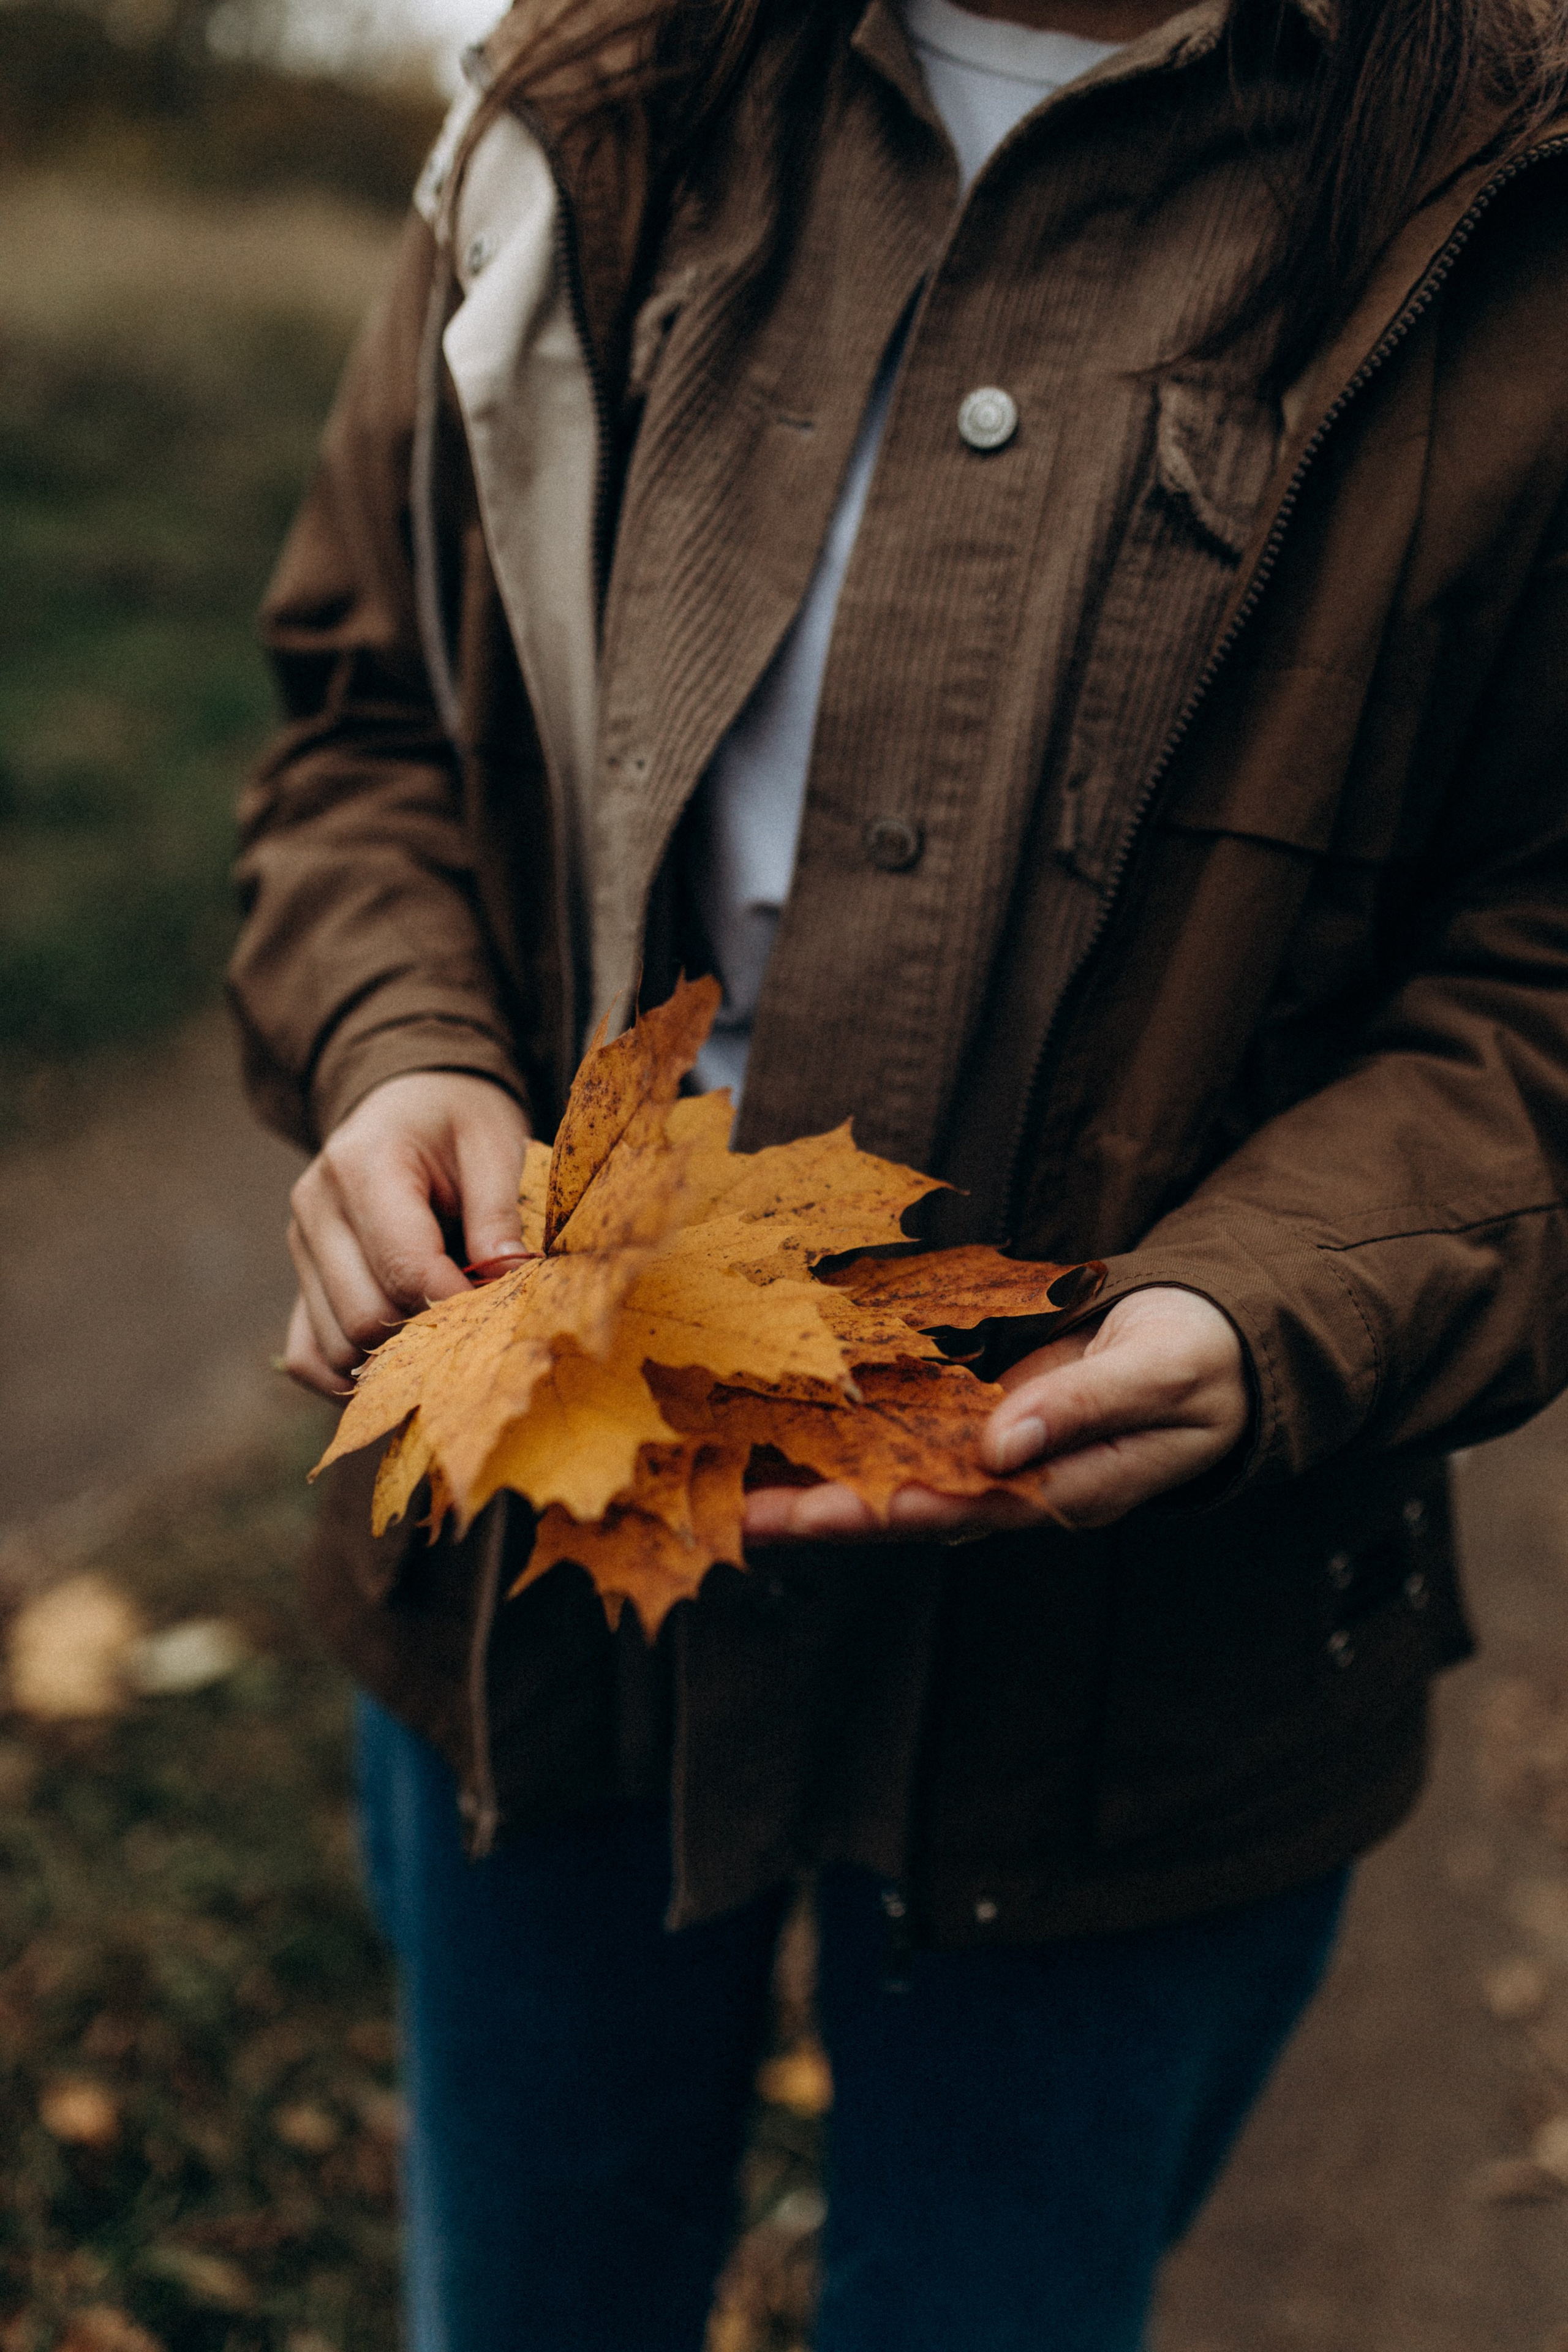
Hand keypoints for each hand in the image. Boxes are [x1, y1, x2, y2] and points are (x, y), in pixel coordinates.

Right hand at [283, 1073, 530, 1397]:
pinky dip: (348, 1377)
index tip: (497, 1311)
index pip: (403, 1265)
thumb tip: (507, 1280)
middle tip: (477, 1324)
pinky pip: (306, 1356)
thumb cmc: (457, 1121)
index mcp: (362, 1164)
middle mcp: (316, 1207)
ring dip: (394, 1358)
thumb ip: (497, 1211)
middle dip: (428, 1333)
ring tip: (444, 1334)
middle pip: (365, 1315)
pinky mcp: (301, 1279)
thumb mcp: (493, 1143)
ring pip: (336, 1346)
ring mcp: (300, 1247)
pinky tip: (399, 1365)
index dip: (455, 1304)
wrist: (410, 1102)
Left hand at [741, 1286, 1249, 1544]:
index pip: (967, 1509)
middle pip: (904, 1508)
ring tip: (724, 1483)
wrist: (1209, 1349)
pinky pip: (898, 1433)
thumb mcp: (1159, 1375)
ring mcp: (985, 1455)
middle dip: (820, 1513)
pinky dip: (842, 1432)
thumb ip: (1086, 1405)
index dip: (894, 1510)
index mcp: (1065, 1488)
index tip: (825, 1513)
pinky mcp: (971, 1419)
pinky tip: (778, 1425)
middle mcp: (1012, 1485)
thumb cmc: (1197, 1363)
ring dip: (813, 1481)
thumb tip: (1001, 1444)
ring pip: (889, 1476)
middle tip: (734, 1518)